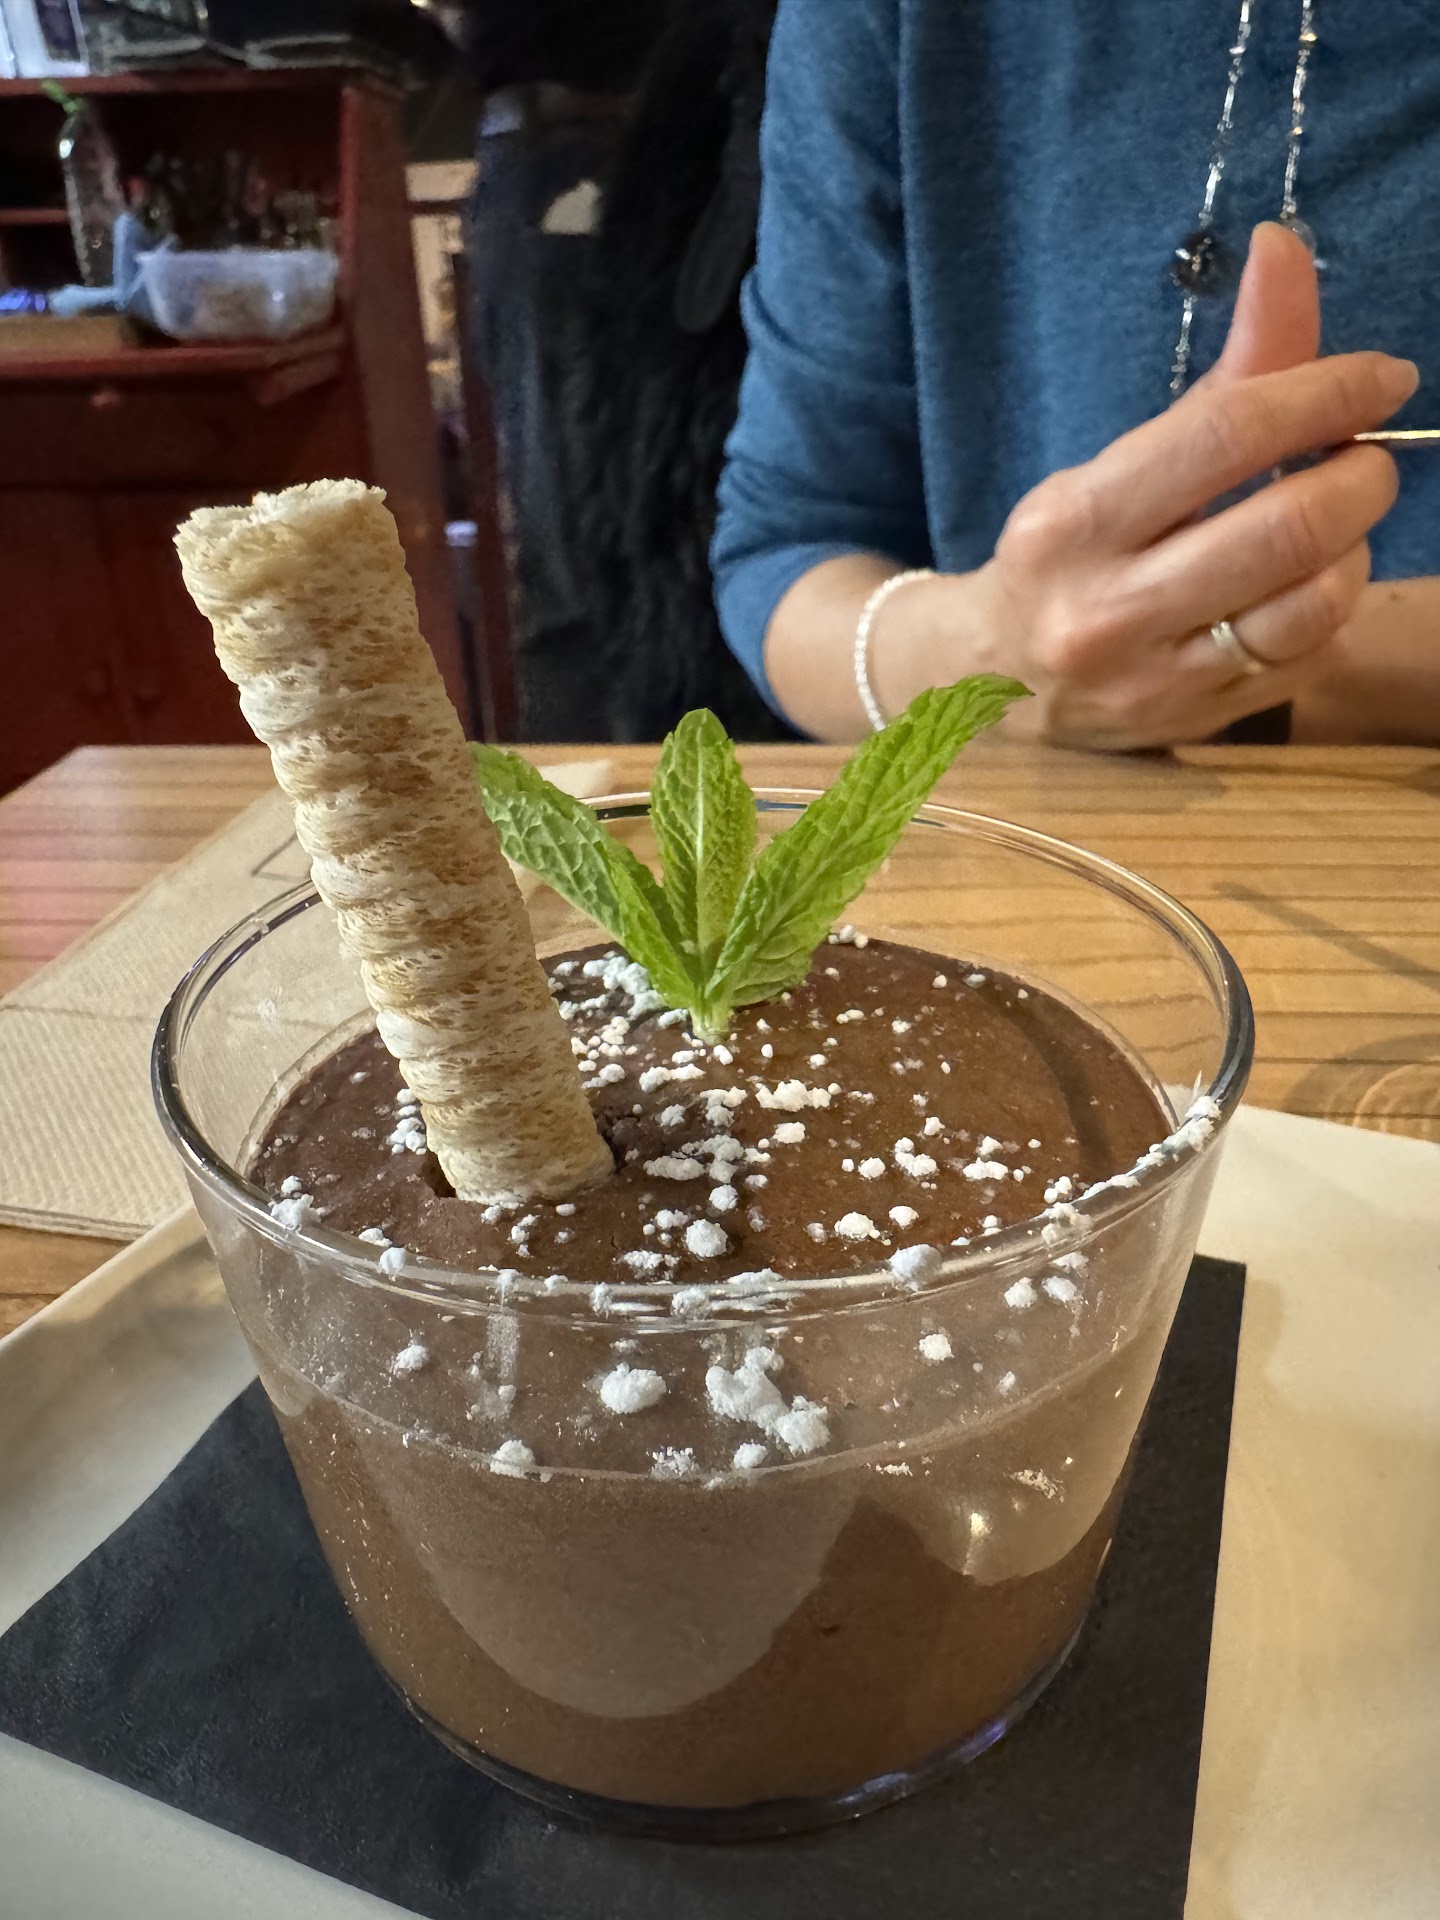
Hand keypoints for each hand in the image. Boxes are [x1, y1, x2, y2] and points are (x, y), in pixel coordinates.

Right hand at [975, 224, 1417, 747]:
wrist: (989, 685)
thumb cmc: (1066, 556)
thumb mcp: (1116, 464)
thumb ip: (1222, 374)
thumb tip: (1283, 251)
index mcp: (1074, 522)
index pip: (1225, 437)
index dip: (1325, 393)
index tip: (1381, 377)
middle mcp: (1106, 609)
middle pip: (1285, 528)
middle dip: (1359, 476)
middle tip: (1366, 456)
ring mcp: (1153, 679)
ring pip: (1311, 603)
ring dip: (1353, 548)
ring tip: (1336, 525)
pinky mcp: (1193, 724)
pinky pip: (1308, 656)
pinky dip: (1330, 605)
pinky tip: (1305, 585)